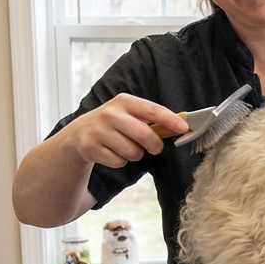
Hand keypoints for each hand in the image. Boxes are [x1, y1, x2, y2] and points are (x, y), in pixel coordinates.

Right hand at [59, 94, 187, 167]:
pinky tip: (112, 152)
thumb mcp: (130, 114)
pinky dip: (120, 161)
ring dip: (135, 154)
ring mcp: (99, 131)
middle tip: (155, 147)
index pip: (152, 110)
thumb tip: (180, 125)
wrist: (79, 133)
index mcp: (124, 101)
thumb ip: (152, 119)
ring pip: (133, 152)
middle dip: (155, 145)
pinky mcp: (91, 148)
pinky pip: (119, 162)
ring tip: (126, 146)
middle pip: (145, 135)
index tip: (184, 128)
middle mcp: (110, 113)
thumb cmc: (114, 123)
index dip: (170, 120)